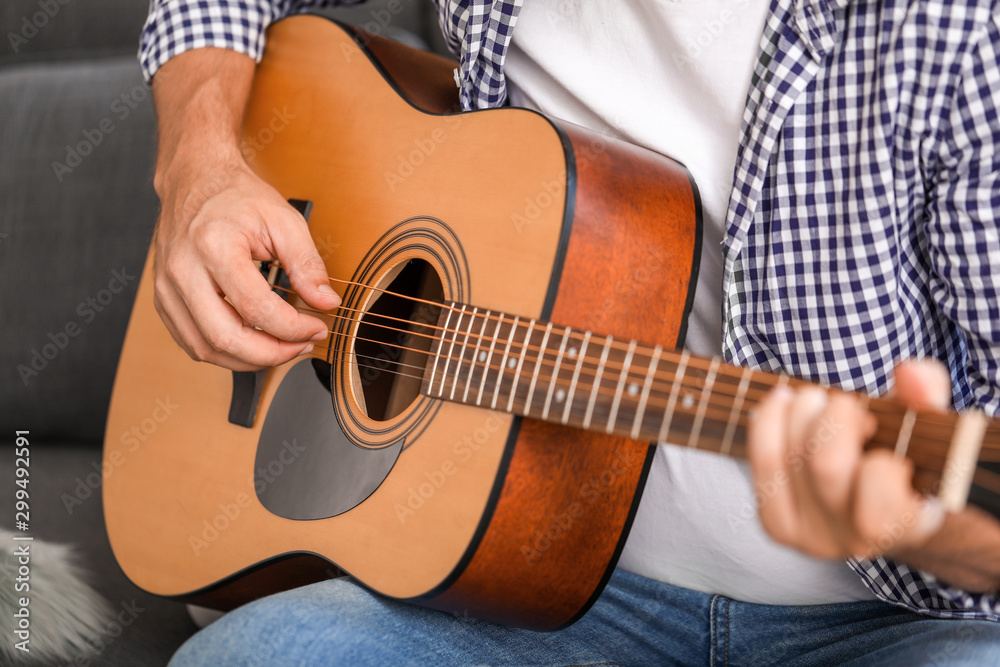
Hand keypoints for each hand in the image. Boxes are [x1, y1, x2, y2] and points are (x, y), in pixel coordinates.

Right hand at [149, 47, 339, 370]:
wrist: (195, 180)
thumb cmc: (237, 197)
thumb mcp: (284, 220)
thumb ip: (307, 264)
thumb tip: (326, 302)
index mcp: (214, 247)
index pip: (257, 309)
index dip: (293, 328)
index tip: (317, 326)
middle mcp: (183, 271)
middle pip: (226, 338)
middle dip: (272, 353)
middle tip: (301, 346)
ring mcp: (167, 289)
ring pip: (206, 349)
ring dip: (249, 359)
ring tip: (282, 348)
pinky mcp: (163, 301)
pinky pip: (192, 343)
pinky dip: (226, 353)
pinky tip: (254, 343)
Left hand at [748, 359, 999, 591]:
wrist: (875, 500)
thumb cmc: (904, 456)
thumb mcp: (925, 424)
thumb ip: (927, 395)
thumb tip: (910, 374)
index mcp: (907, 525)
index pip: (882, 505)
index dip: (878, 462)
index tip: (877, 430)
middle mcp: (856, 541)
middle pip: (826, 467)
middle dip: (833, 417)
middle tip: (845, 404)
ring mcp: (810, 538)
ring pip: (785, 460)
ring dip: (798, 411)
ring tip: (815, 399)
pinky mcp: (777, 525)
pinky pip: (760, 464)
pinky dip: (767, 421)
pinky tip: (783, 403)